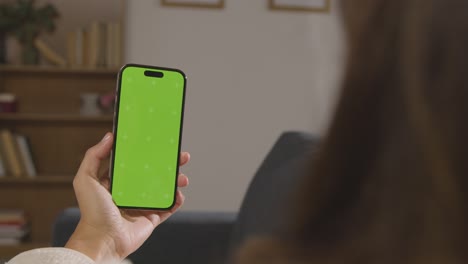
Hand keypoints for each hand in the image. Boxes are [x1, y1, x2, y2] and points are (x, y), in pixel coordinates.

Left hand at [65, 133, 189, 262]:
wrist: (103, 240)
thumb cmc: (92, 212)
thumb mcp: (86, 179)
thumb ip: (94, 156)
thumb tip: (108, 136)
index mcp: (117, 181)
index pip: (136, 162)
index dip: (149, 153)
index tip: (160, 143)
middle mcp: (131, 191)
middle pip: (155, 173)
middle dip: (170, 164)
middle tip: (181, 156)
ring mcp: (143, 204)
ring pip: (164, 189)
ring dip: (176, 181)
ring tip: (182, 178)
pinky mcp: (151, 218)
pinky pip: (168, 207)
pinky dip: (176, 201)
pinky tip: (179, 194)